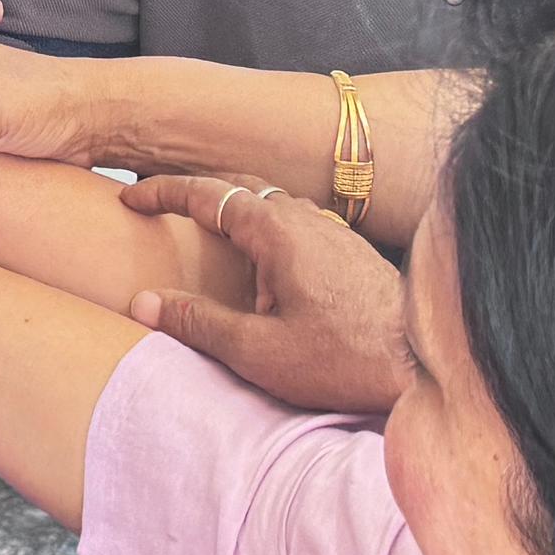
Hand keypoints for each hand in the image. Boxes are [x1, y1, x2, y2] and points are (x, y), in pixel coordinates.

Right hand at [118, 175, 405, 415]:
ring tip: (204, 238)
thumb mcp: (259, 351)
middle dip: (195, 193)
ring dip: (232, 210)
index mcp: (279, 232)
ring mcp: (332, 232)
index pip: (208, 193)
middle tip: (159, 208)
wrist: (425, 368)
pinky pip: (294, 223)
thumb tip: (144, 302)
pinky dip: (261, 228)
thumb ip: (198, 322)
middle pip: (240, 187)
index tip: (129, 198)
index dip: (162, 193)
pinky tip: (261, 267)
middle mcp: (307, 219)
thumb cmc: (347, 359)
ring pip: (270, 204)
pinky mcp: (349, 253)